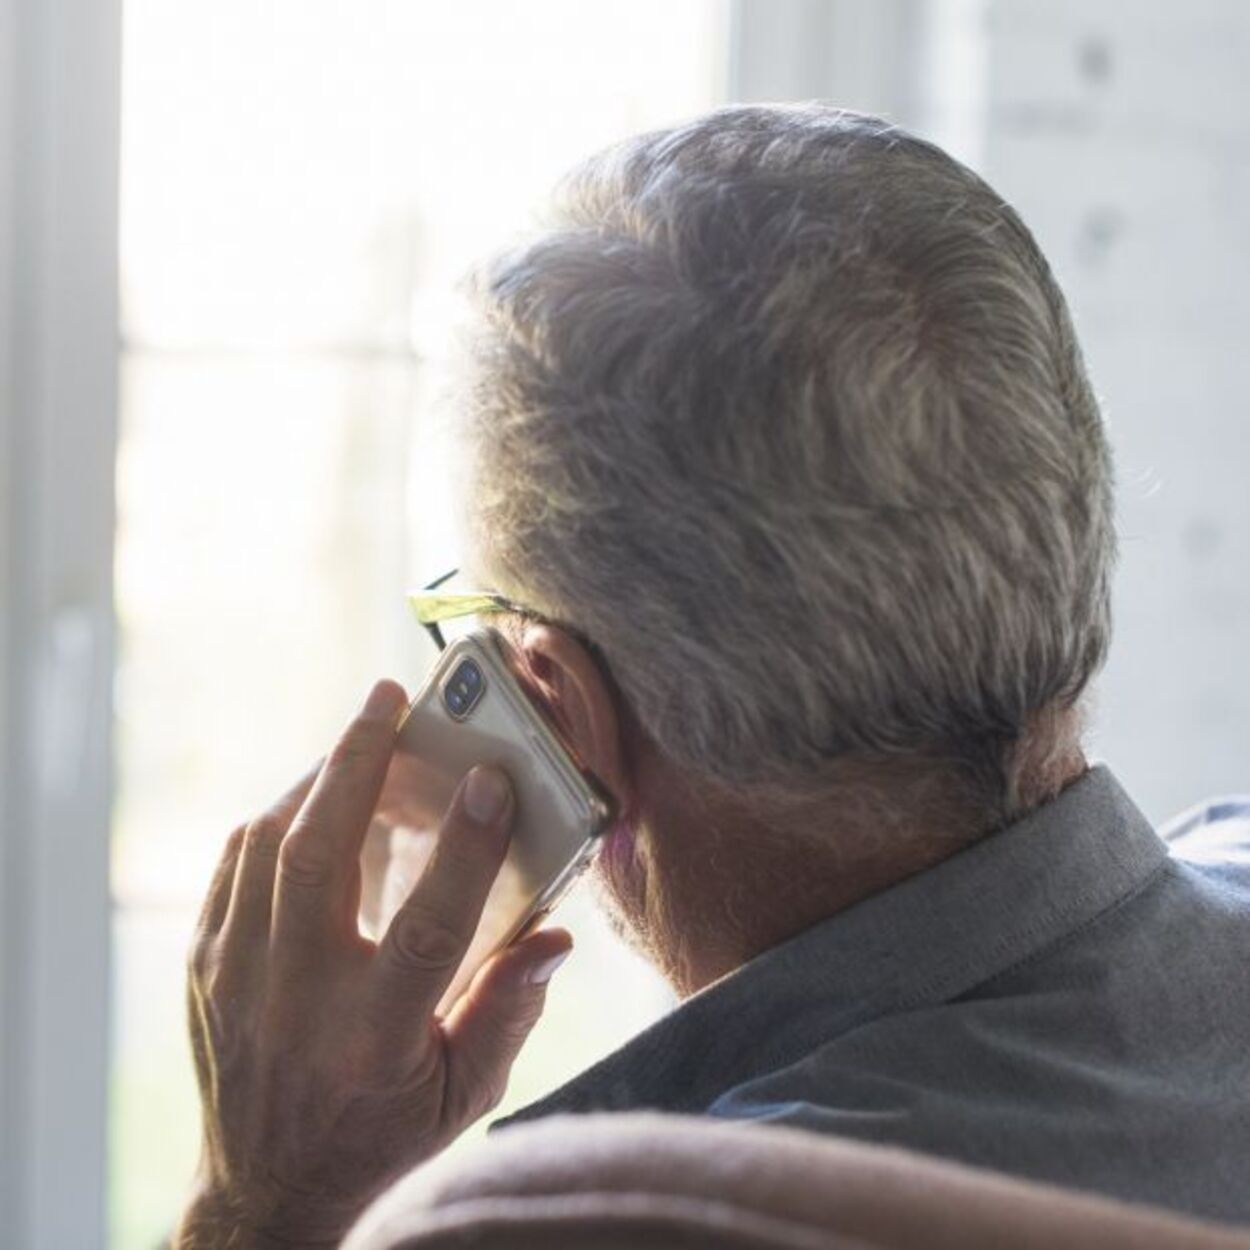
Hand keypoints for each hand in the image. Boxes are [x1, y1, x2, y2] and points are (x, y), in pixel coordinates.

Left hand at [175, 680, 573, 1248]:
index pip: (427, 927)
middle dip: (357, 761)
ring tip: (361, 733)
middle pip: (319, 856)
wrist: (266, 1191)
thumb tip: (554, 936)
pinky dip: (277, 818)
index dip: (465, 848)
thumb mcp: (463, 1094)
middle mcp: (297, 1001)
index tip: (491, 780)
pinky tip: (315, 796)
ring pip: (268, 846)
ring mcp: (236, 979)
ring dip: (318, 777)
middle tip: (389, 697)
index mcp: (375, 1038)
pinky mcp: (205, 965)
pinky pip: (235, 865)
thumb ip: (509, 1011)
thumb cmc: (382, 1134)